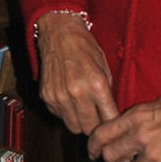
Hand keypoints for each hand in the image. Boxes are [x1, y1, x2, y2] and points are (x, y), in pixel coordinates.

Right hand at [35, 12, 118, 135]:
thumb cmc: (84, 47)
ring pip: (74, 128)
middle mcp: (77, 92)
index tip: (113, 123)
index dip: (113, 123)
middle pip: (90, 129)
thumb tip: (110, 116)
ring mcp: (59, 96)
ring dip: (80, 122)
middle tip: (98, 118)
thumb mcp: (104, 67)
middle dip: (96, 126)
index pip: (109, 120)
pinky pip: (60, 116)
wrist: (58, 33)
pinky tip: (69, 99)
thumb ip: (107, 93)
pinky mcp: (47, 97)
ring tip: (83, 110)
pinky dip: (66, 113)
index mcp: (97, 84)